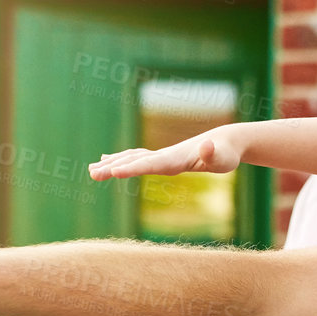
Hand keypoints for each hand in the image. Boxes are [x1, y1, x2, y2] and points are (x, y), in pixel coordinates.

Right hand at [88, 133, 237, 180]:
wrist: (225, 142)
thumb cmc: (225, 154)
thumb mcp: (223, 157)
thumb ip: (213, 153)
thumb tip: (207, 146)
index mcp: (175, 159)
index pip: (149, 164)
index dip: (132, 168)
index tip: (113, 172)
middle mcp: (165, 156)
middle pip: (134, 161)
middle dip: (113, 167)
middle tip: (91, 174)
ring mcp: (163, 156)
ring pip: (132, 158)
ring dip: (112, 164)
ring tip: (91, 170)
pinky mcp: (164, 158)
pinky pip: (138, 159)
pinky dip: (122, 160)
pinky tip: (109, 162)